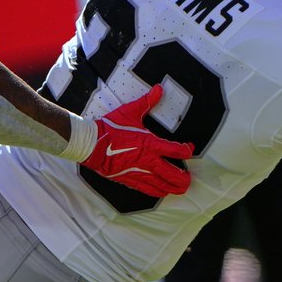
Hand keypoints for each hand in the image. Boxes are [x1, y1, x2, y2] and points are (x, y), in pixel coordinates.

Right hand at [81, 86, 195, 195]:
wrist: (91, 144)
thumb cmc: (110, 128)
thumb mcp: (130, 112)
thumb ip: (147, 101)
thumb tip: (159, 88)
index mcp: (149, 143)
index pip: (175, 150)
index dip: (186, 150)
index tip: (190, 149)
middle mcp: (147, 160)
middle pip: (171, 173)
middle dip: (182, 177)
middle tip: (189, 179)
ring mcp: (138, 172)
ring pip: (160, 184)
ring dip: (173, 187)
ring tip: (181, 189)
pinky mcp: (129, 179)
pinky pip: (146, 189)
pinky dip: (157, 192)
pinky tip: (162, 192)